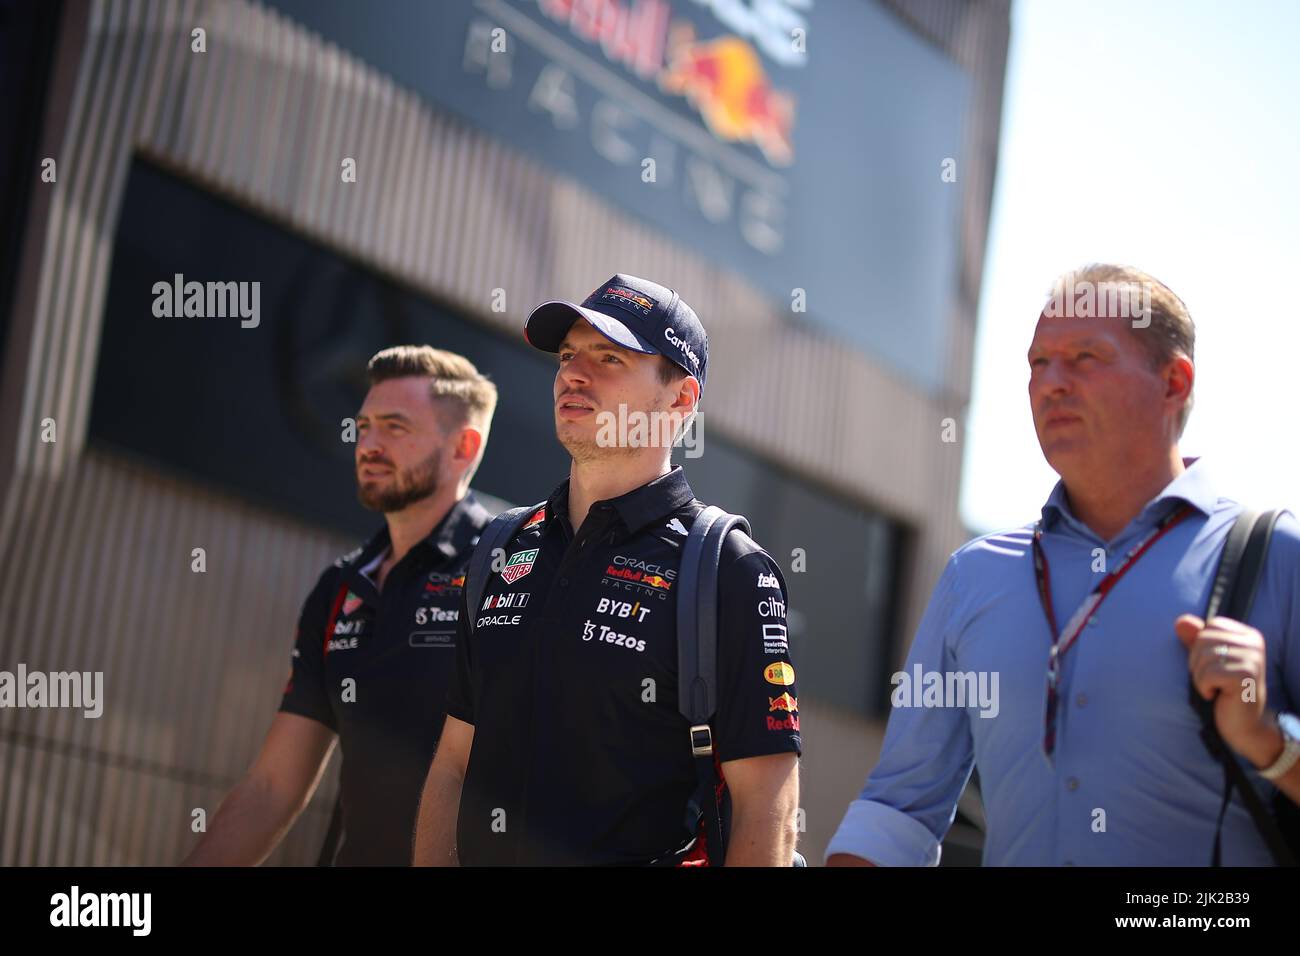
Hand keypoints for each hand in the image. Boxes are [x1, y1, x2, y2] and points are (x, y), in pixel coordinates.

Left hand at [1175, 614, 1281, 767]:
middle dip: (1197, 662)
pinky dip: (1203, 687)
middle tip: (1211, 681)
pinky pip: (1208, 674)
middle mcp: (1255, 643)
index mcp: (1248, 635)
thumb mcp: (1207, 660)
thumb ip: (1195, 639)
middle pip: (1205, 639)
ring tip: (1214, 688)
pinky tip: (1216, 695)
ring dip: (1200, 677)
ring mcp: (1253, 660)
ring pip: (1204, 657)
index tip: (1212, 666)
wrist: (1243, 725)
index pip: (1211, 626)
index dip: (1200, 646)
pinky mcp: (1246, 676)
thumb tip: (1181, 621)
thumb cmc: (1223, 690)